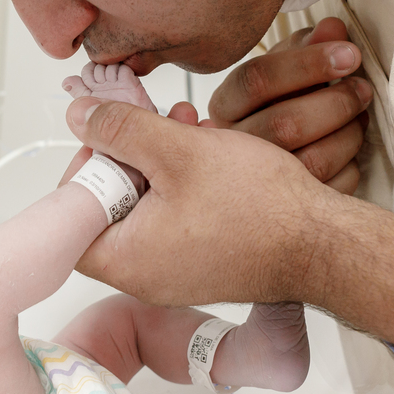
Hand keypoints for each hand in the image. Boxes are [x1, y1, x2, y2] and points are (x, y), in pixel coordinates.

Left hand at [65, 96, 343, 306]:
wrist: (322, 243)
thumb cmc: (258, 207)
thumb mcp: (177, 150)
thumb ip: (119, 129)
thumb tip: (79, 117)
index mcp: (124, 259)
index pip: (70, 213)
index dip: (84, 165)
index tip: (110, 135)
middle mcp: (143, 276)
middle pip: (107, 206)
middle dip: (128, 154)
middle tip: (153, 123)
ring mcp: (173, 273)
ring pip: (143, 207)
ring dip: (158, 162)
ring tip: (187, 127)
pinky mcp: (200, 264)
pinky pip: (172, 220)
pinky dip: (180, 184)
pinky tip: (205, 152)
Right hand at [207, 18, 370, 193]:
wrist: (259, 161)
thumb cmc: (277, 103)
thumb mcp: (284, 68)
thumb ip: (306, 46)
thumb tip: (334, 28)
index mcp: (224, 105)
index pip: (256, 79)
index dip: (308, 64)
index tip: (350, 53)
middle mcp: (232, 148)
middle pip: (284, 125)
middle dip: (335, 103)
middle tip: (363, 89)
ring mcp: (256, 185)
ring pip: (310, 163)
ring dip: (348, 135)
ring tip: (361, 115)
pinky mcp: (285, 211)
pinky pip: (328, 191)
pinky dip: (350, 167)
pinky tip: (351, 150)